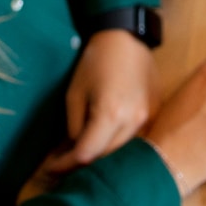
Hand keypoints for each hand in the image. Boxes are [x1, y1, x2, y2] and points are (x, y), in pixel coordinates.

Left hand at [43, 29, 157, 171]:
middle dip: (82, 163)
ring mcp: (148, 119)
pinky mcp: (155, 114)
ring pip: (122, 151)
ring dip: (102, 155)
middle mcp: (133, 121)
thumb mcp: (74, 94)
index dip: (65, 165)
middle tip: (63, 163)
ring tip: (82, 153)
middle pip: (106, 157)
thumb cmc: (95, 62)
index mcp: (110, 114)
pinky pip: (135, 138)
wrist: (126, 37)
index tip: (50, 168)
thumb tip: (71, 151)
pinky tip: (104, 140)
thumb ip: (73, 127)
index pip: (86, 154)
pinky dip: (117, 143)